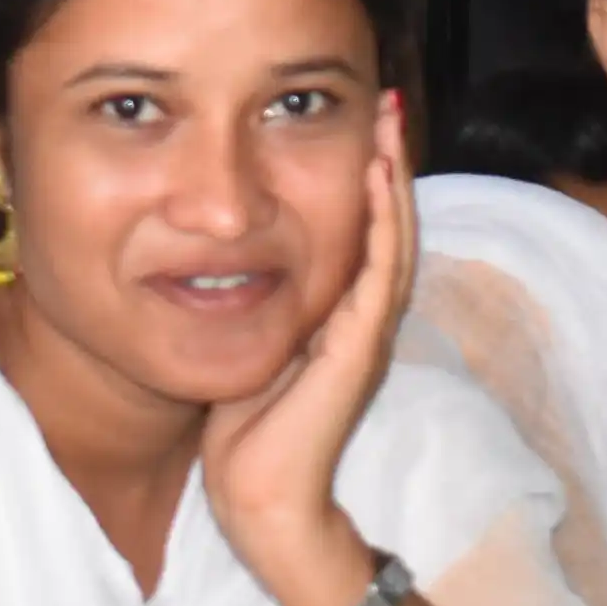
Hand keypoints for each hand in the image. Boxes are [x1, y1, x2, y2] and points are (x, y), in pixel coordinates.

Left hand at [200, 94, 415, 605]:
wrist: (263, 503)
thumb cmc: (247, 436)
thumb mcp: (247, 347)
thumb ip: (250, 304)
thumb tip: (214, 257)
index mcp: (335, 316)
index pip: (360, 231)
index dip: (365, 178)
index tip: (359, 122)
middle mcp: (358, 318)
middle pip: (386, 224)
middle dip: (387, 162)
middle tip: (387, 102)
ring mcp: (364, 332)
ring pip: (391, 238)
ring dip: (392, 178)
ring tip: (389, 123)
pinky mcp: (357, 348)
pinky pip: (378, 273)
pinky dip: (382, 221)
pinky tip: (377, 178)